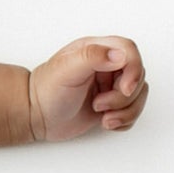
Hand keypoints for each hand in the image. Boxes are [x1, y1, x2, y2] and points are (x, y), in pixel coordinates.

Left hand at [27, 37, 148, 142]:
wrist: (35, 116)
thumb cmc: (45, 91)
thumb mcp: (65, 68)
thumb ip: (92, 56)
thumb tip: (120, 55)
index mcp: (97, 50)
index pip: (130, 51)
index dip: (134, 69)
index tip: (125, 88)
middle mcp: (106, 66)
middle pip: (138, 76)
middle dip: (123, 96)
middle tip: (98, 104)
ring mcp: (110, 85)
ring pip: (138, 95)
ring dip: (124, 111)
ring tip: (100, 115)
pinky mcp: (111, 105)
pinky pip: (133, 111)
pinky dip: (124, 120)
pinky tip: (105, 122)